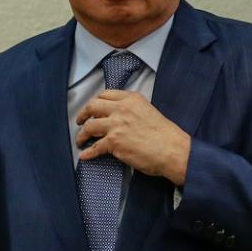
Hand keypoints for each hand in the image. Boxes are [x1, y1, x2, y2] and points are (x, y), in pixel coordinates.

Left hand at [76, 90, 190, 185]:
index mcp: (131, 99)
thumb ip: (132, 109)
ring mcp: (116, 125)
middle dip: (82, 114)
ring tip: (80, 140)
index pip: (105, 95)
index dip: (95, 102)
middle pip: (92, 106)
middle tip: (80, 121)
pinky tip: (84, 156)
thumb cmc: (165, 134)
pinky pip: (94, 147)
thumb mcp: (148, 110)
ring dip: (82, 135)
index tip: (91, 108)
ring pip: (89, 127)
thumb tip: (119, 117)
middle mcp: (121, 109)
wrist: (172, 149)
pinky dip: (87, 153)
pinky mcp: (113, 143)